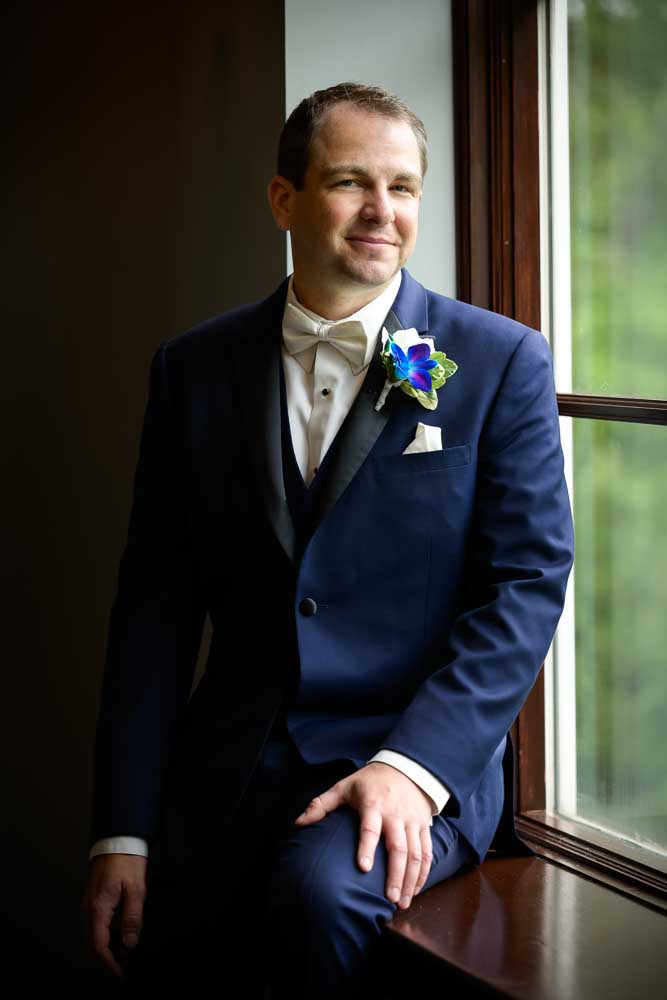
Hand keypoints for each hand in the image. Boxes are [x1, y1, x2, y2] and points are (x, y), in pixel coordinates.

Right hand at [81, 853, 147, 978]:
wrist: (119, 838)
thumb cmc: (127, 860)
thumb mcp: (136, 889)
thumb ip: (132, 918)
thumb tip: (130, 942)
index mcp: (98, 908)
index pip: (99, 945)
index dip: (110, 962)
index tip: (121, 971)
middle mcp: (89, 908)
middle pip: (95, 942)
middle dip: (110, 956)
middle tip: (126, 963)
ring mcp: (90, 902)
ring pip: (96, 933)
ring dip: (109, 945)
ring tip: (127, 950)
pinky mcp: (95, 897)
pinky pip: (98, 922)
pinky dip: (108, 932)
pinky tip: (122, 932)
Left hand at [294, 761, 433, 909]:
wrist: (405, 767)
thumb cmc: (369, 781)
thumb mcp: (344, 787)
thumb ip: (322, 804)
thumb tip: (299, 822)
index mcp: (374, 804)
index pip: (371, 827)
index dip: (367, 847)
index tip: (363, 868)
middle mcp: (396, 814)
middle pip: (399, 847)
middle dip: (395, 875)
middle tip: (390, 899)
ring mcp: (412, 821)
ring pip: (416, 853)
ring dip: (411, 879)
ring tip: (402, 902)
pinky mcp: (423, 826)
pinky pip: (427, 852)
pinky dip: (423, 873)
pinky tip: (415, 889)